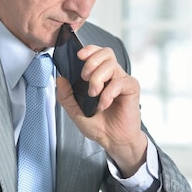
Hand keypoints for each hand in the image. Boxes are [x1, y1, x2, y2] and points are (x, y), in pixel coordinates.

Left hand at [56, 45, 146, 176]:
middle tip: (84, 78)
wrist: (113, 140)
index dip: (89, 50)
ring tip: (93, 95)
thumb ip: (66, 97)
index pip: (98, 53)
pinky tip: (104, 105)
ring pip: (111, 65)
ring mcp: (123, 81)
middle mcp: (113, 76)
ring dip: (97, 78)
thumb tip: (60, 79)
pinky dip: (108, 93)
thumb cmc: (99, 126)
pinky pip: (120, 82)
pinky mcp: (131, 89)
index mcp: (101, 76)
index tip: (79, 56)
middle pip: (106, 53)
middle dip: (91, 62)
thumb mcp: (76, 112)